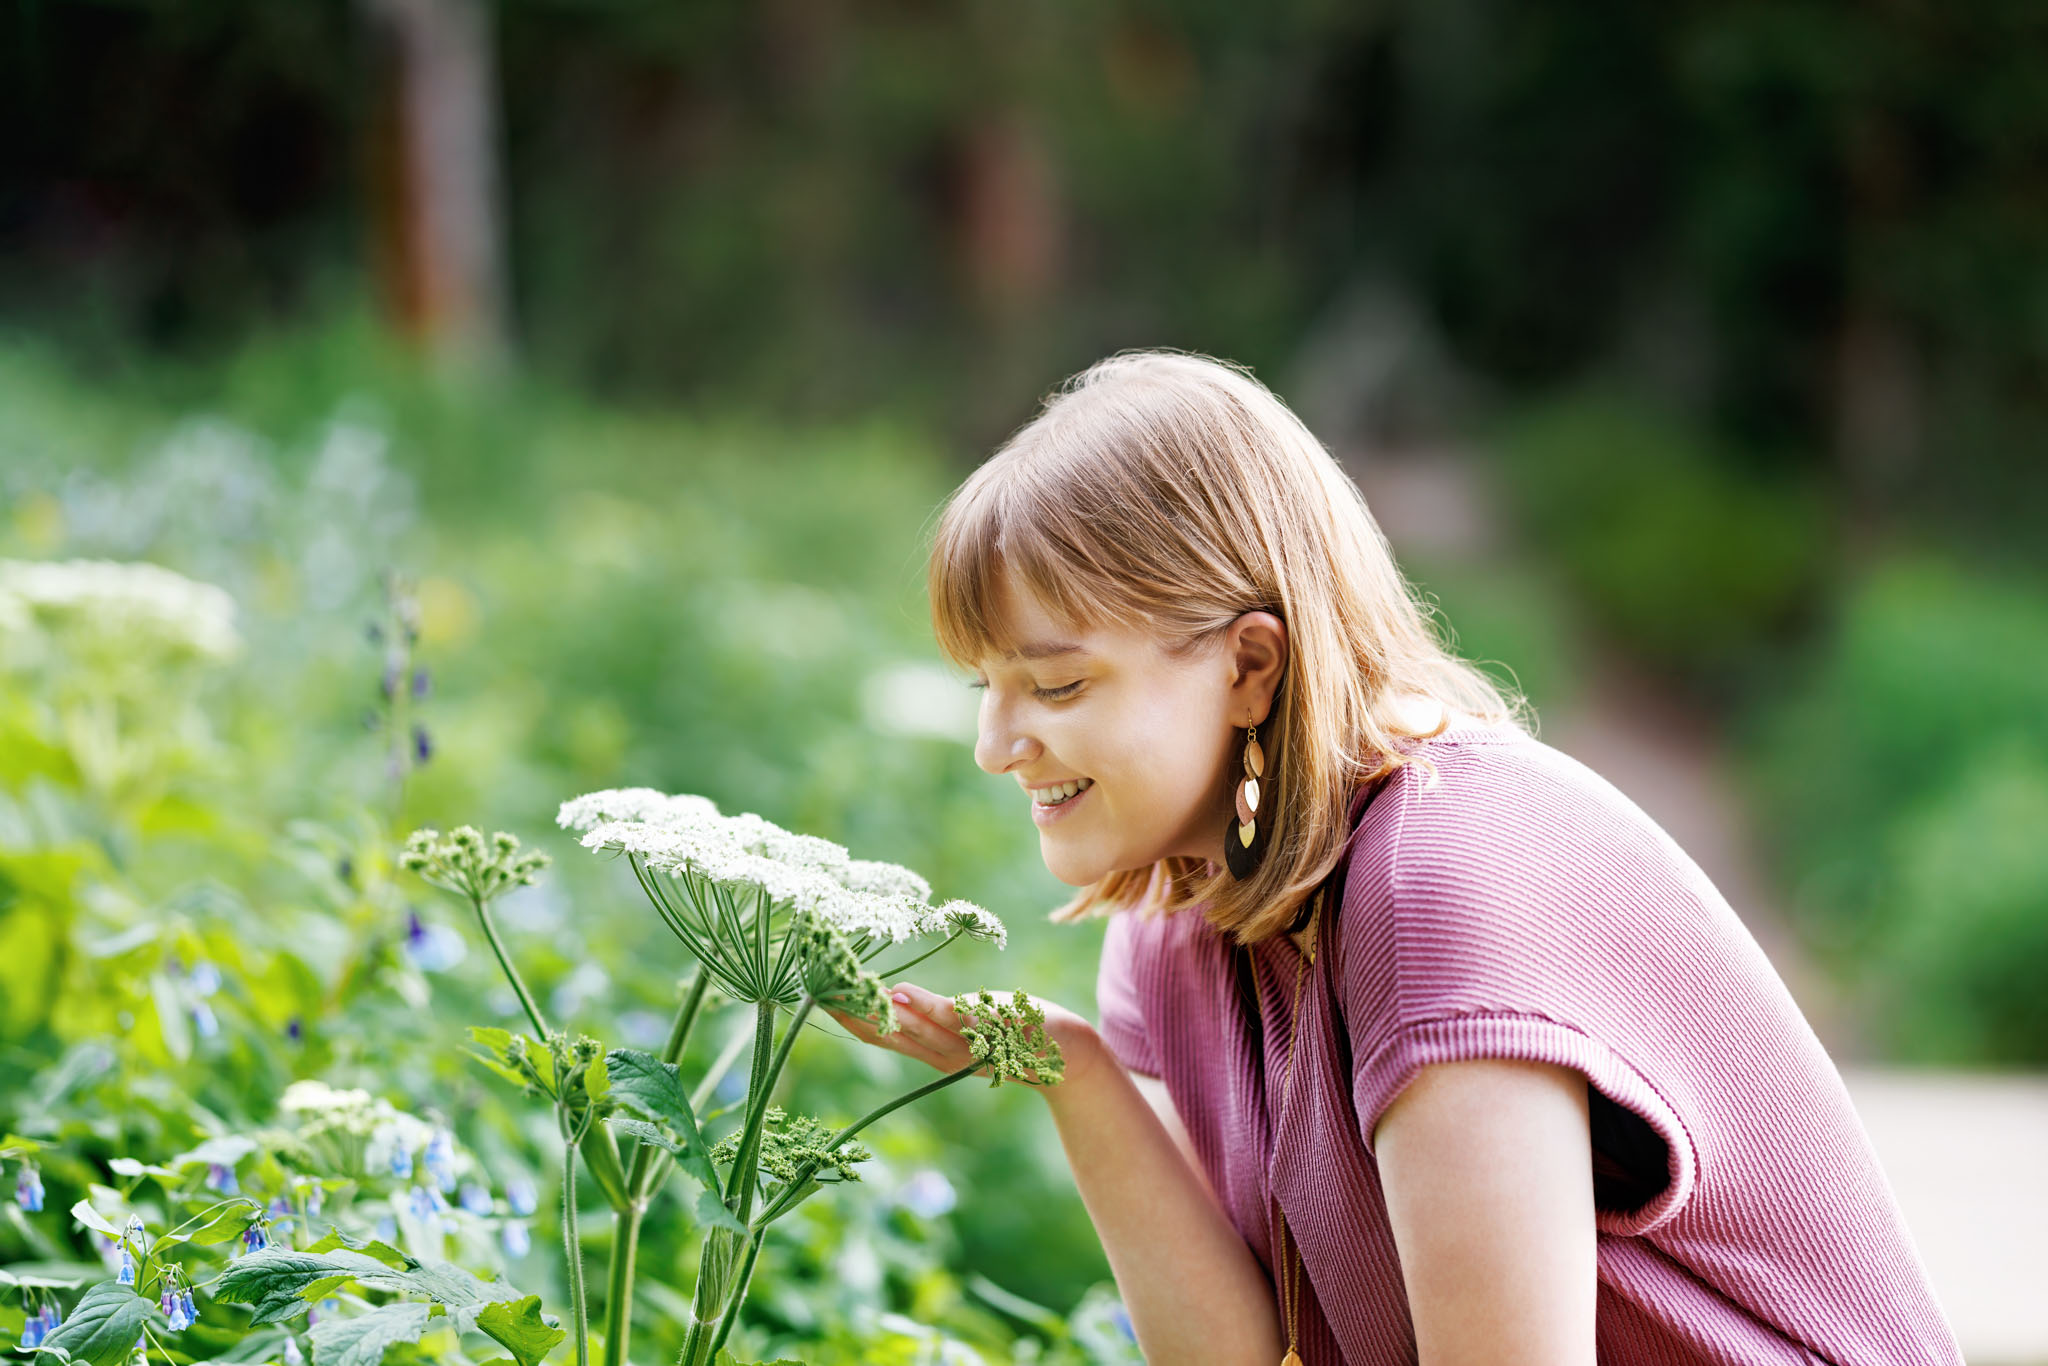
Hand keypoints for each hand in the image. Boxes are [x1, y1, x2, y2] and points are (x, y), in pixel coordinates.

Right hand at [824, 982, 1102, 1090]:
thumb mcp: (968, 1025)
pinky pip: (950, 1017)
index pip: (882, 1036)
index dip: (850, 1020)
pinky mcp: (987, 1027)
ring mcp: (965, 1043)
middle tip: (820, 996)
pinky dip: (922, 1005)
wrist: (1065, 1052)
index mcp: (935, 1051)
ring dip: (879, 1011)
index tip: (821, 1000)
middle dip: (854, 1016)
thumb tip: (897, 998)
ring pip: (914, 1031)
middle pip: (890, 1037)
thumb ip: (935, 1017)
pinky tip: (898, 990)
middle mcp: (943, 1055)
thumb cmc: (1015, 1032)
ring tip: (848, 991)